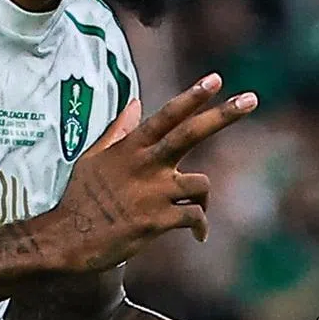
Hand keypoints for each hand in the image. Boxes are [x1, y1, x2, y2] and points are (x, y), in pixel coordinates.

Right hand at [47, 74, 256, 272]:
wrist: (67, 240)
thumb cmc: (80, 198)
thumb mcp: (94, 158)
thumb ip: (119, 131)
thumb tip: (134, 103)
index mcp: (130, 148)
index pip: (166, 116)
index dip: (192, 96)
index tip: (216, 80)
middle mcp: (145, 165)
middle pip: (190, 133)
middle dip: (223, 115)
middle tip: (251, 98)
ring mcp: (152, 192)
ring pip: (201, 184)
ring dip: (204, 198)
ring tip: (196, 211)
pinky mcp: (157, 221)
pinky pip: (194, 217)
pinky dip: (200, 226)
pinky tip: (198, 235)